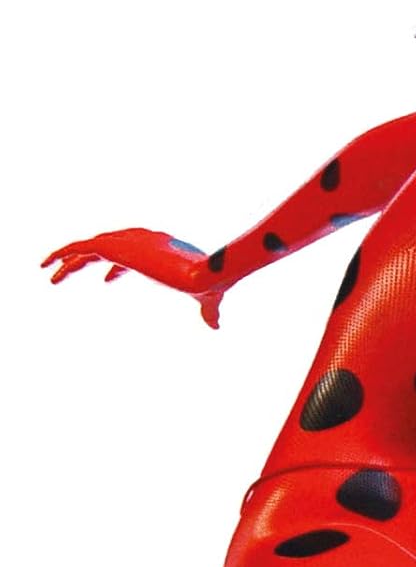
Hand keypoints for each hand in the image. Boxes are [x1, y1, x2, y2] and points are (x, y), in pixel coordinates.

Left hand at [43, 229, 225, 328]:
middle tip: (67, 271)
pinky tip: (48, 264)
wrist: (204, 274)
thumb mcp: (207, 300)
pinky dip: (62, 253)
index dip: (117, 266)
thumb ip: (208, 312)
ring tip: (48, 271)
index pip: (132, 253)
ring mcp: (128, 241)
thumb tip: (216, 326)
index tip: (106, 279)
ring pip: (89, 246)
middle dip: (87, 259)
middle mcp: (143, 240)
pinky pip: (81, 247)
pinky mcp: (117, 247)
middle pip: (107, 246)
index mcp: (161, 248)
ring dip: (68, 258)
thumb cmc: (209, 284)